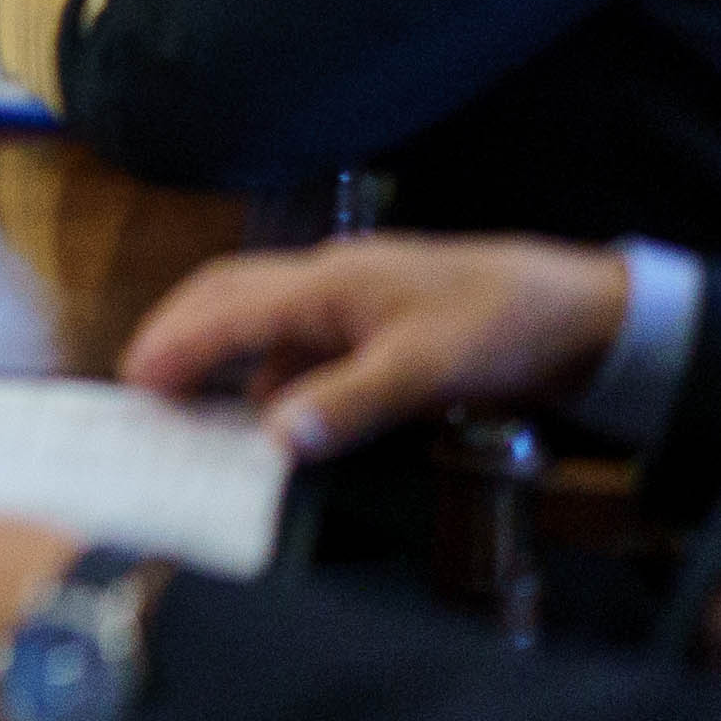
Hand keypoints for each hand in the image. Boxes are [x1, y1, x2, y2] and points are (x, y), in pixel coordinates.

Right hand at [120, 235, 634, 459]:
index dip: (174, 345)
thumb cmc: (502, 327)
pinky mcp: (382, 324)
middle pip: (228, 294)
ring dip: (225, 354)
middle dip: (179, 332)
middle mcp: (328, 281)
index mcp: (327, 283)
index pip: (226, 309)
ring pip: (265, 318)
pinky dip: (275, 373)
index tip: (134, 385)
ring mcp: (355, 300)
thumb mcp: (425, 371)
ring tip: (197, 405)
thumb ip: (346, 404)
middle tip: (144, 383)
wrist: (586, 312)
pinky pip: (305, 343)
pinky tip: (279, 411)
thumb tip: (269, 439)